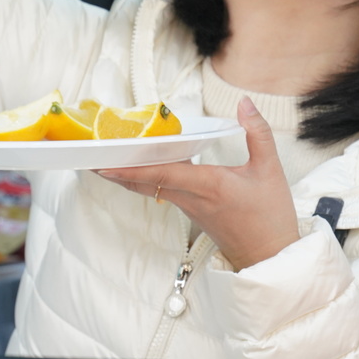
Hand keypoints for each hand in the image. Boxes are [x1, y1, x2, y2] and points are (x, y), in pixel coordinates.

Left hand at [98, 98, 300, 269]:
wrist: (269, 256)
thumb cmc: (270, 216)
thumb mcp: (270, 170)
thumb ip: (257, 132)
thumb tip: (244, 103)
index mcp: (208, 185)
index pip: (161, 174)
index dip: (131, 168)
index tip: (105, 163)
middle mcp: (191, 198)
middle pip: (144, 182)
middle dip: (116, 170)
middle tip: (88, 157)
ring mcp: (188, 208)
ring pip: (150, 188)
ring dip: (126, 175)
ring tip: (103, 159)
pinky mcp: (190, 212)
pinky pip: (160, 192)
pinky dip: (144, 179)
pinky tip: (137, 168)